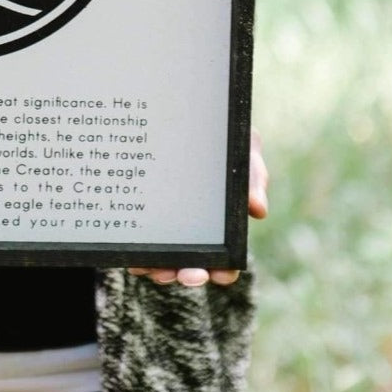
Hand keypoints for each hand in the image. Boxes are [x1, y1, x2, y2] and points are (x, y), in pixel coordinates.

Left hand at [127, 128, 268, 287]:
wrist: (180, 116)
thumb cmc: (221, 136)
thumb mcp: (243, 148)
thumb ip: (253, 176)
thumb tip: (258, 210)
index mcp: (222, 224)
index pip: (226, 259)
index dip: (224, 271)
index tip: (219, 274)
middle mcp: (194, 231)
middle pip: (193, 265)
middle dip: (189, 274)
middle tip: (186, 275)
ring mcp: (167, 226)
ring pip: (163, 260)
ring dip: (160, 269)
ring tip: (154, 268)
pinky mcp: (143, 216)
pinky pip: (138, 242)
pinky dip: (136, 253)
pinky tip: (132, 254)